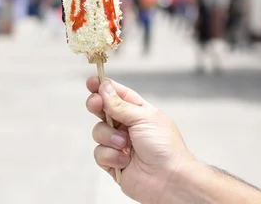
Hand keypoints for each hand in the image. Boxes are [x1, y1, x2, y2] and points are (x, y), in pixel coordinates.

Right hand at [86, 77, 193, 203]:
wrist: (169, 179)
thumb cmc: (165, 147)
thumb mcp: (143, 118)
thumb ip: (120, 105)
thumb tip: (105, 89)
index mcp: (138, 112)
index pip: (117, 95)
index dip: (103, 87)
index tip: (92, 82)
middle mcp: (127, 127)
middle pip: (102, 110)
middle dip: (97, 106)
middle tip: (96, 104)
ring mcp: (119, 144)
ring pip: (98, 131)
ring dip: (109, 137)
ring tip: (125, 145)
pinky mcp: (113, 162)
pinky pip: (99, 153)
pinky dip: (111, 156)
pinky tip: (125, 161)